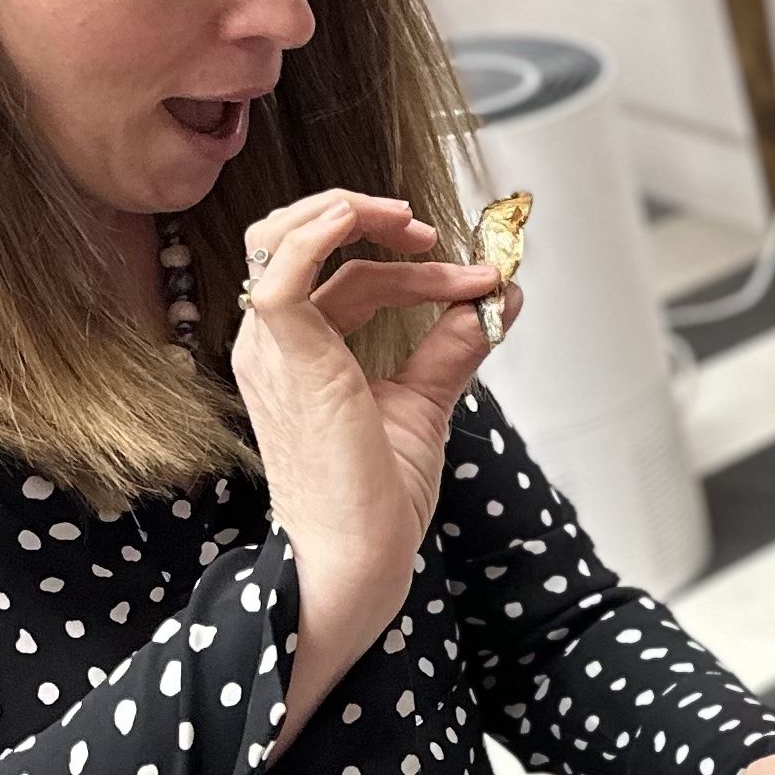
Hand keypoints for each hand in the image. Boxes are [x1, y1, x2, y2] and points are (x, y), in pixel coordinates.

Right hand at [229, 188, 518, 729]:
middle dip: (373, 223)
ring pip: (287, 239)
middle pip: (309, 244)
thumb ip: (454, 346)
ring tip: (418, 230)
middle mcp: (273, 344)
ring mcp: (271, 348)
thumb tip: (503, 297)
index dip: (418, 270)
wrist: (358, 559)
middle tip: (438, 238)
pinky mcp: (286, 355)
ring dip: (354, 216)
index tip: (481, 281)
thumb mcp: (424, 404)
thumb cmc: (375, 500)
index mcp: (298, 352)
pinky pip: (285, 269)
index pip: (352, 280)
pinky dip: (325, 231)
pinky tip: (371, 220)